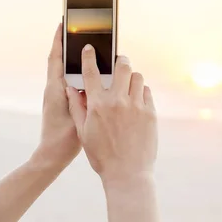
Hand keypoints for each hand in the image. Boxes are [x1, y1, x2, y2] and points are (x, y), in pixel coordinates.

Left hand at [33, 24, 81, 166]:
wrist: (53, 155)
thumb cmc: (63, 138)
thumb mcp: (75, 114)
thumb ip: (80, 96)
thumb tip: (89, 78)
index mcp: (55, 88)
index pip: (55, 57)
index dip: (58, 39)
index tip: (62, 23)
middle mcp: (55, 89)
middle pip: (61, 61)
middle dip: (68, 44)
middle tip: (78, 28)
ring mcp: (59, 96)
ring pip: (67, 71)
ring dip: (74, 58)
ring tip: (87, 45)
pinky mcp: (65, 103)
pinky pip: (72, 82)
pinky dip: (80, 73)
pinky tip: (93, 71)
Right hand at [65, 45, 156, 182]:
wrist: (127, 174)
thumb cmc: (102, 156)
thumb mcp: (83, 132)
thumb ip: (77, 108)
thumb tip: (71, 89)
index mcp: (97, 105)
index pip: (91, 72)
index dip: (89, 57)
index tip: (89, 48)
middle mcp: (117, 101)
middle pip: (121, 66)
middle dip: (119, 60)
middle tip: (117, 62)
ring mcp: (136, 106)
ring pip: (137, 77)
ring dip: (131, 77)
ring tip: (127, 85)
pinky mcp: (150, 113)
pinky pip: (147, 92)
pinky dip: (141, 92)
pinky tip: (136, 100)